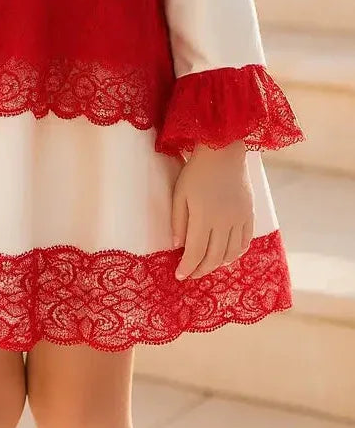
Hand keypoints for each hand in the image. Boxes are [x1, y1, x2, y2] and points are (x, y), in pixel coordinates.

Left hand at [171, 141, 254, 280]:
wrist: (224, 150)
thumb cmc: (196, 170)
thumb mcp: (179, 192)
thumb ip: (178, 220)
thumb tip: (177, 246)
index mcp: (203, 217)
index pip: (195, 252)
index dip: (187, 268)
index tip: (179, 276)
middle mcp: (223, 223)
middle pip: (213, 257)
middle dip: (201, 270)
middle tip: (191, 275)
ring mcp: (239, 220)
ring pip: (230, 254)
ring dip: (218, 265)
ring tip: (207, 266)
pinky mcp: (249, 214)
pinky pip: (245, 242)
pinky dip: (236, 254)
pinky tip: (228, 257)